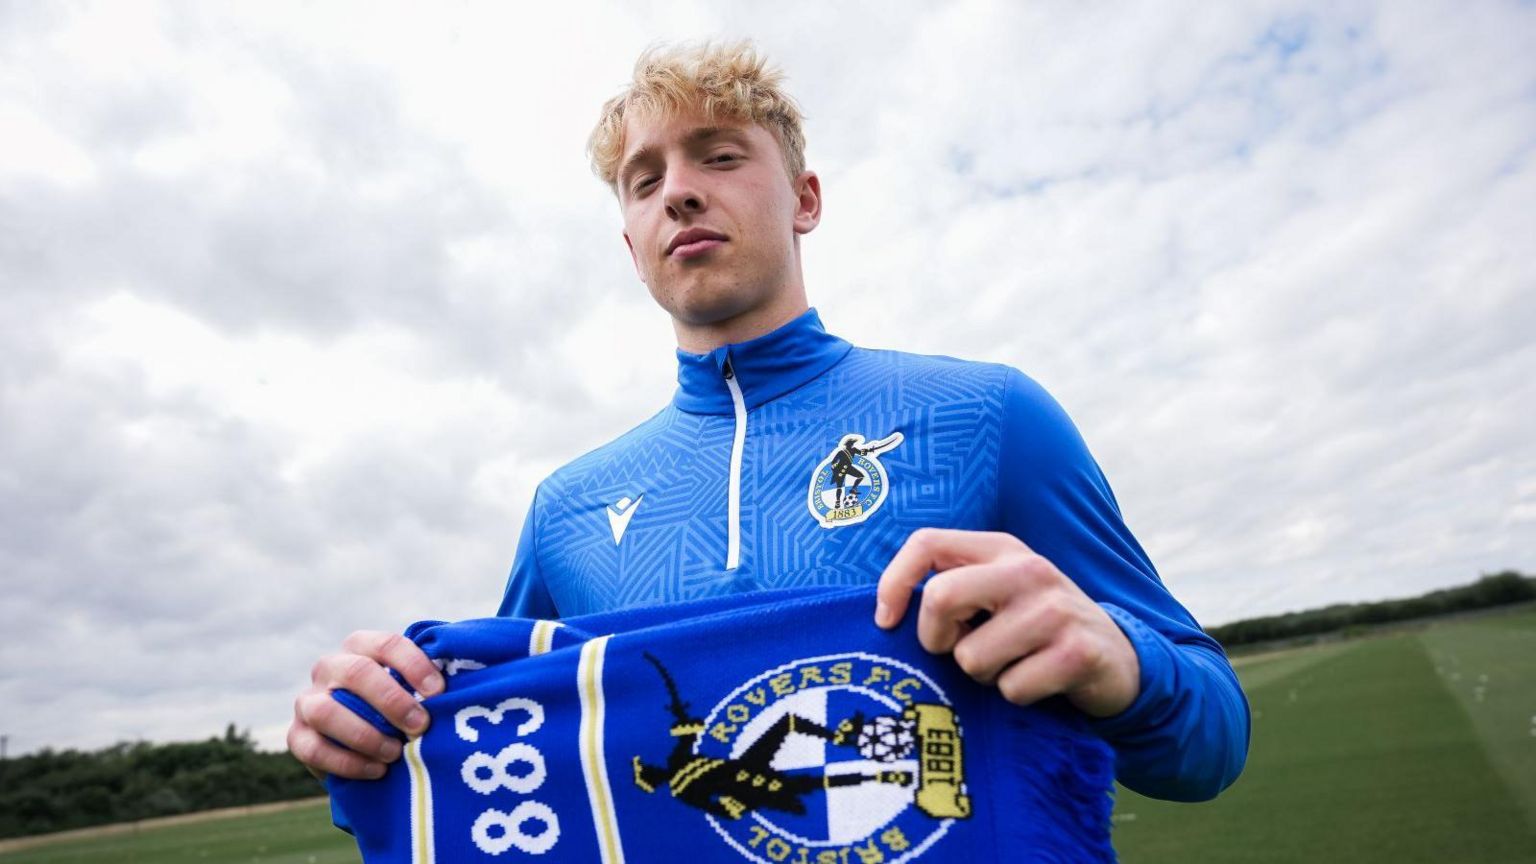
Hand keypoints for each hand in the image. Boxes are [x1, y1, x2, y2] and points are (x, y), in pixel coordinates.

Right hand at [287, 631, 444, 779]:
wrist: (358, 739)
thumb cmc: (398, 706)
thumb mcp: (411, 687)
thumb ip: (428, 681)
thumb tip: (465, 684)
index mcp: (361, 647)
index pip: (387, 644)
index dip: (414, 666)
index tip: (439, 692)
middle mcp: (330, 667)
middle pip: (357, 673)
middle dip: (393, 701)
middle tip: (421, 726)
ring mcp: (308, 701)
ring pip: (327, 711)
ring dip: (366, 735)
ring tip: (396, 753)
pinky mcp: (296, 736)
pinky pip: (313, 749)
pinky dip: (348, 762)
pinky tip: (378, 770)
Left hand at [874, 528, 1138, 717]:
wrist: (1116, 658)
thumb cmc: (1034, 629)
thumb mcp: (996, 594)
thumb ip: (951, 589)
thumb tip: (885, 616)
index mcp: (1001, 549)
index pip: (926, 543)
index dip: (893, 583)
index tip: (886, 622)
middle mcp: (1028, 569)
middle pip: (940, 598)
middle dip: (937, 640)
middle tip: (959, 651)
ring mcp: (1055, 609)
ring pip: (972, 657)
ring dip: (984, 675)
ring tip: (1012, 664)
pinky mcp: (1076, 652)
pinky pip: (1010, 688)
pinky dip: (1016, 696)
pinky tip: (1040, 681)